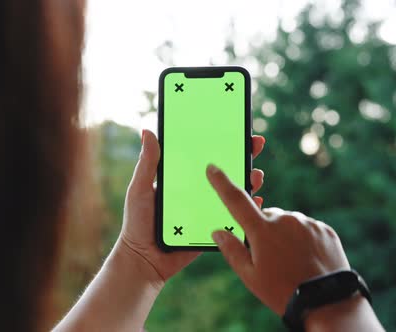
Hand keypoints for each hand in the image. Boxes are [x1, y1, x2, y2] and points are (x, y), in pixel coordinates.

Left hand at [115, 130, 265, 288]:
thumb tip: (147, 131)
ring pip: (234, 192)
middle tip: (255, 143)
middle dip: (242, 155)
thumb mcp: (140, 189)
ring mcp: (207, 209)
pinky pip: (235, 217)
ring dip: (249, 181)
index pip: (203, 155)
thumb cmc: (137, 222)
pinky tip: (257, 201)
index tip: (234, 126)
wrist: (144, 260)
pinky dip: (248, 208)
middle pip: (224, 170)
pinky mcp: (215, 228)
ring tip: (256, 174)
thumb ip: (147, 163)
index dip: (219, 140)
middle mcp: (197, 191)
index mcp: (181, 178)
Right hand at [206, 166, 349, 314]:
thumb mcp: (250, 276)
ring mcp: (307, 223)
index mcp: (262, 230)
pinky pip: (306, 228)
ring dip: (284, 236)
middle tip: (268, 258)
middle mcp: (285, 220)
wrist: (328, 303)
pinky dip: (302, 239)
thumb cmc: (283, 292)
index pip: (236, 200)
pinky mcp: (324, 229)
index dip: (222, 183)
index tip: (213, 168)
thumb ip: (231, 250)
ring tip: (290, 262)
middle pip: (265, 217)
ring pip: (287, 223)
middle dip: (262, 230)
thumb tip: (218, 232)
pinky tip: (305, 260)